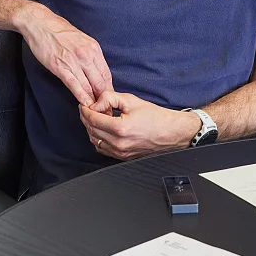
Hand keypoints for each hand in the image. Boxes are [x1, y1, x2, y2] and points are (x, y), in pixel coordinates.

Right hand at [17, 5, 112, 105]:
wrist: (40, 23)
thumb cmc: (59, 31)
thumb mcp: (82, 39)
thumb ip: (90, 54)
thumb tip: (95, 71)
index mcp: (93, 48)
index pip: (106, 74)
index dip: (109, 89)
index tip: (109, 99)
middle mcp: (86, 55)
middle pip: (100, 82)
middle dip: (103, 98)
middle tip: (105, 110)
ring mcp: (74, 61)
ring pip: (88, 86)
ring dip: (93, 101)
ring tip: (95, 111)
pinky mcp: (60, 67)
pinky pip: (74, 85)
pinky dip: (81, 96)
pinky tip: (84, 104)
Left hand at [78, 91, 199, 159]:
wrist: (171, 132)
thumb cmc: (155, 116)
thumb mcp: (131, 100)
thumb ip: (109, 98)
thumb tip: (96, 103)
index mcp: (120, 128)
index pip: (92, 119)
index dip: (85, 110)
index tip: (85, 104)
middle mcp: (118, 143)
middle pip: (91, 130)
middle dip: (86, 118)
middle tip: (87, 108)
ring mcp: (120, 152)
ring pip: (94, 140)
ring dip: (91, 128)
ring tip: (96, 117)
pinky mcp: (122, 157)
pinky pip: (102, 148)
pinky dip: (98, 138)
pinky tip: (102, 129)